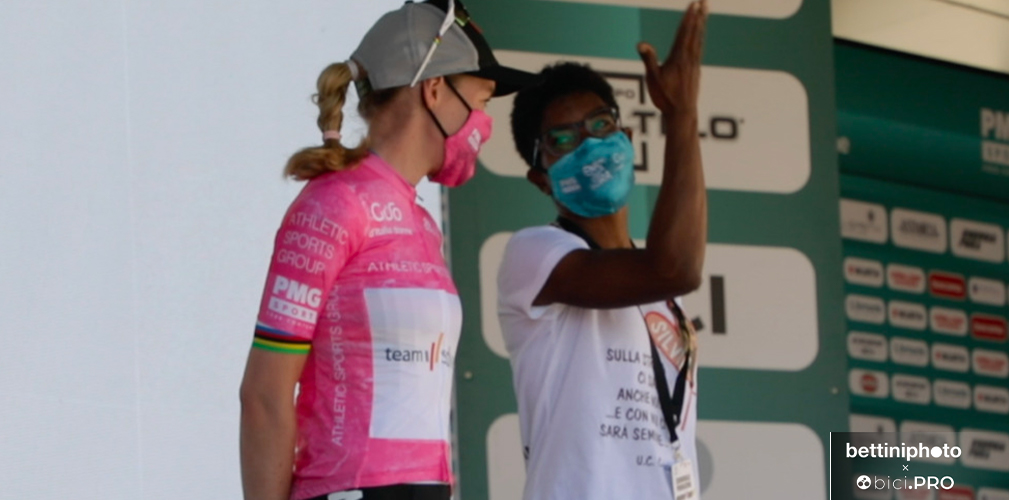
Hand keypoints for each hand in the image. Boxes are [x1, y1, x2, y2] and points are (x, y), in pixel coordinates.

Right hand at [637, 0, 707, 115]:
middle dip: (699, 16)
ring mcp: (694, 64)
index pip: (684, 33)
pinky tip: (700, 37)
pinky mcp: (696, 71)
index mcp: (678, 57)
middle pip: (695, 33)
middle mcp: (689, 58)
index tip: (693, 4)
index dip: (688, 17)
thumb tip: (641, 43)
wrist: (682, 113)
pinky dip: (700, 39)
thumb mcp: (653, 78)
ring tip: (704, 13)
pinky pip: (699, 49)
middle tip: (703, 2)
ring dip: (701, 25)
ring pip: (699, 40)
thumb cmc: (665, 97)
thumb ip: (648, 59)